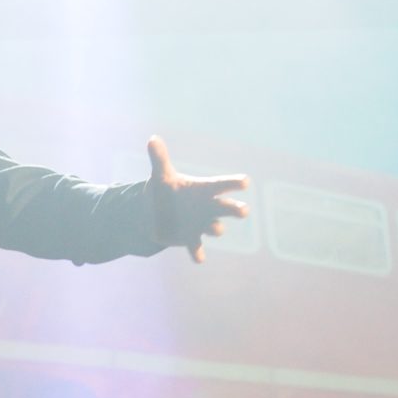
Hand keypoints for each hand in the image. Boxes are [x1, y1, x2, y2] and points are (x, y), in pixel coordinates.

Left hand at [144, 137, 250, 264]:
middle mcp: (207, 207)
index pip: (222, 185)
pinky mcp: (191, 238)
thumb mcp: (162, 175)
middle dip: (235, 210)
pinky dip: (197, 253)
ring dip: (216, 228)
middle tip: (244, 211)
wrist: (157, 213)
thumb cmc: (167, 191)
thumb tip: (152, 139)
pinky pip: (196, 247)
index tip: (245, 181)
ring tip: (215, 229)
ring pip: (215, 227)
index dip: (233, 183)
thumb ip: (159, 158)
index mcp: (203, 190)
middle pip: (226, 208)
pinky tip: (199, 258)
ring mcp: (201, 224)